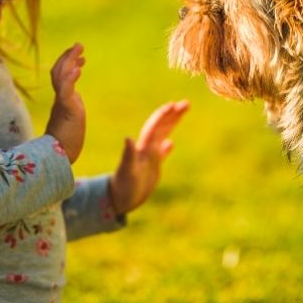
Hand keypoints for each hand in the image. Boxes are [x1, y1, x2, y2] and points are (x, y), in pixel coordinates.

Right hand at [45, 44, 85, 162]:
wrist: (57, 160)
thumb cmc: (64, 145)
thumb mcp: (70, 122)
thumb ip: (70, 111)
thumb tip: (72, 107)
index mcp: (62, 102)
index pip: (61, 78)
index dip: (68, 65)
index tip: (80, 58)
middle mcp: (60, 101)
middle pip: (59, 72)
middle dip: (69, 57)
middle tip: (79, 45)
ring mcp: (62, 105)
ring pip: (61, 78)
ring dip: (70, 61)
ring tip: (79, 48)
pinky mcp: (66, 112)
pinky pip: (66, 92)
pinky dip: (70, 79)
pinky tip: (77, 68)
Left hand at [108, 100, 188, 214]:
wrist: (117, 200)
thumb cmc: (122, 187)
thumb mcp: (127, 172)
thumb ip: (128, 155)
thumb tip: (127, 138)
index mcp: (143, 147)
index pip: (154, 126)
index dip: (163, 115)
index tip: (174, 104)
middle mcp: (146, 149)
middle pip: (161, 126)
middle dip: (173, 115)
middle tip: (186, 103)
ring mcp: (149, 157)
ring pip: (163, 135)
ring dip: (172, 124)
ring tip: (182, 113)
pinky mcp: (151, 168)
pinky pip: (161, 153)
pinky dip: (166, 147)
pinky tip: (171, 143)